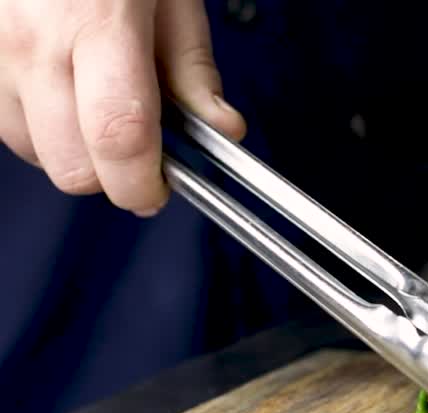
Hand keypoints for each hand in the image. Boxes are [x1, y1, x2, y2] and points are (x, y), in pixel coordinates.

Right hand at [0, 0, 246, 215]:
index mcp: (99, 22)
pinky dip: (37, 125)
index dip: (141, 183)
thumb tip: (221, 129)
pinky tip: (63, 95)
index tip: (159, 191)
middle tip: (139, 154)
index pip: (118, 135)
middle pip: (69, 164)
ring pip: (31, 150)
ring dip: (71, 151)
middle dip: (111, 176)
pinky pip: (2, 121)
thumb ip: (193, 67)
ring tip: (98, 110)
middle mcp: (35, 41)